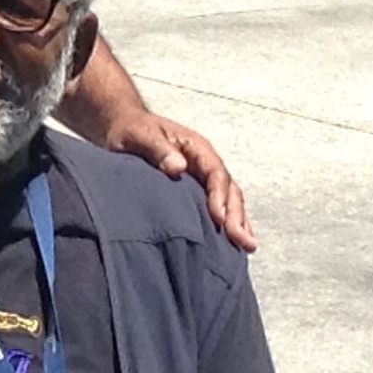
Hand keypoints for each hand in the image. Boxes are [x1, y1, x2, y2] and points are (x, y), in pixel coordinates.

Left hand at [103, 111, 257, 252]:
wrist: (125, 126)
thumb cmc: (133, 130)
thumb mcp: (140, 135)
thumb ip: (158, 148)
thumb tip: (179, 167)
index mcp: (196, 147)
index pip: (215, 173)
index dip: (220, 196)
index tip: (220, 219)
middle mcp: (205, 162)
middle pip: (228, 189)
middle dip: (237, 216)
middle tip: (244, 242)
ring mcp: (202, 176)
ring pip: (228, 200)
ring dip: (238, 222)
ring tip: (247, 247)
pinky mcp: (196, 189)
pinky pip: (217, 206)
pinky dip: (227, 223)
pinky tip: (233, 242)